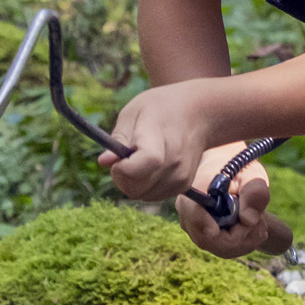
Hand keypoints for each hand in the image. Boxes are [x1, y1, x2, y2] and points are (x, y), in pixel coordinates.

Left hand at [100, 81, 228, 200]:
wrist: (201, 114)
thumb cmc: (163, 108)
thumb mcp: (134, 112)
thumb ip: (118, 138)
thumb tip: (104, 162)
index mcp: (158, 140)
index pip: (138, 168)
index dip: (121, 168)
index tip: (118, 156)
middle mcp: (173, 163)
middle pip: (135, 189)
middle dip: (122, 177)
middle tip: (126, 156)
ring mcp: (181, 177)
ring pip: (142, 195)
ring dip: (134, 182)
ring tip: (142, 158)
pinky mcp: (184, 186)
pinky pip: (153, 195)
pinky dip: (146, 185)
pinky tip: (152, 166)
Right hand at [176, 147, 289, 259]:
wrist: (232, 173)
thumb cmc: (241, 170)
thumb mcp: (253, 176)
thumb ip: (254, 193)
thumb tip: (249, 220)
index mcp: (193, 193)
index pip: (192, 213)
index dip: (203, 223)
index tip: (216, 229)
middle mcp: (188, 215)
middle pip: (211, 240)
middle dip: (242, 234)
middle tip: (260, 219)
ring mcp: (195, 230)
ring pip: (222, 248)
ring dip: (247, 239)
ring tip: (259, 219)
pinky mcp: (206, 239)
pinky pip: (226, 250)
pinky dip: (244, 242)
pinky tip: (252, 227)